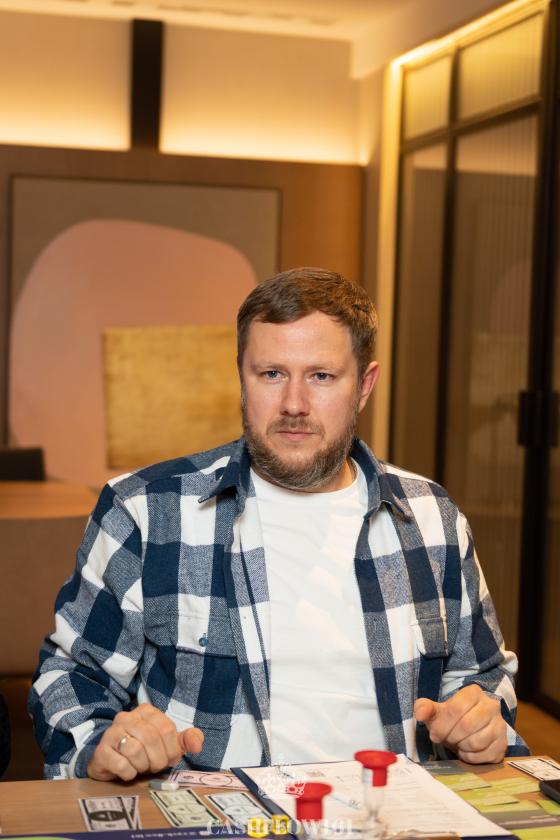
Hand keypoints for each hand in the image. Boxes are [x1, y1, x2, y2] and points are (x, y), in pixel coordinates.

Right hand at [87, 703, 203, 780]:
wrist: (111, 762)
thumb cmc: (142, 751)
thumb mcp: (167, 744)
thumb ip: (184, 740)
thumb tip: (197, 745)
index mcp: (146, 711)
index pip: (167, 729)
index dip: (172, 749)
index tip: (170, 759)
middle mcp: (127, 717)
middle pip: (152, 739)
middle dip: (158, 760)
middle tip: (155, 767)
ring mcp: (112, 732)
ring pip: (136, 751)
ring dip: (143, 766)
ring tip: (140, 767)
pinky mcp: (101, 750)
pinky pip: (121, 765)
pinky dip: (129, 773)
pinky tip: (128, 771)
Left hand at [414, 684, 506, 763]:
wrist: (471, 727)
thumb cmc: (452, 717)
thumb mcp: (437, 710)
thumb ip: (425, 708)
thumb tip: (419, 714)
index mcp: (474, 692)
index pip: (456, 709)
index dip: (442, 725)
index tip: (434, 734)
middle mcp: (491, 706)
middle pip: (467, 726)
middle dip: (451, 737)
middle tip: (446, 739)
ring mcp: (500, 726)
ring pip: (476, 742)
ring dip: (460, 747)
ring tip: (456, 742)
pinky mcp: (503, 745)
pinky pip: (485, 756)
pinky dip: (471, 757)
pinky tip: (466, 750)